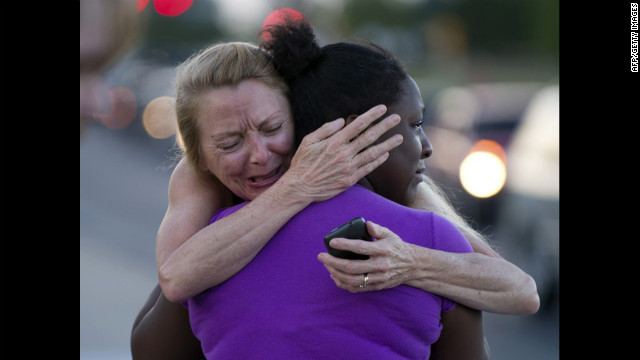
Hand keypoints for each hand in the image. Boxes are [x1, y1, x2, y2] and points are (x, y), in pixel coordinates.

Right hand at [282, 105, 402, 202]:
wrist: (300, 188)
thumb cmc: (302, 163)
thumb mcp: (309, 140)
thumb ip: (326, 129)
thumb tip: (341, 121)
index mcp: (334, 142)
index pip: (358, 124)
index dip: (372, 115)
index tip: (382, 108)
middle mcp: (344, 153)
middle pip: (369, 136)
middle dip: (385, 125)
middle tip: (397, 118)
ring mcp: (348, 167)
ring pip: (372, 153)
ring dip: (388, 144)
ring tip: (399, 137)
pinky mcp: (349, 180)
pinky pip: (368, 168)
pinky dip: (378, 161)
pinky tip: (386, 155)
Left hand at [317, 221, 419, 292]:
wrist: (412, 265)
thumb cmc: (396, 247)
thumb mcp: (390, 234)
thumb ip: (377, 229)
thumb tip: (366, 224)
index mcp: (382, 250)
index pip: (360, 248)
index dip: (345, 245)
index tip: (331, 242)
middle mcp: (380, 266)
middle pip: (352, 267)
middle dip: (333, 262)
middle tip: (321, 256)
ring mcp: (378, 278)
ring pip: (352, 280)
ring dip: (336, 274)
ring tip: (327, 265)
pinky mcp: (377, 286)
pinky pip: (356, 289)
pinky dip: (343, 284)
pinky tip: (335, 276)